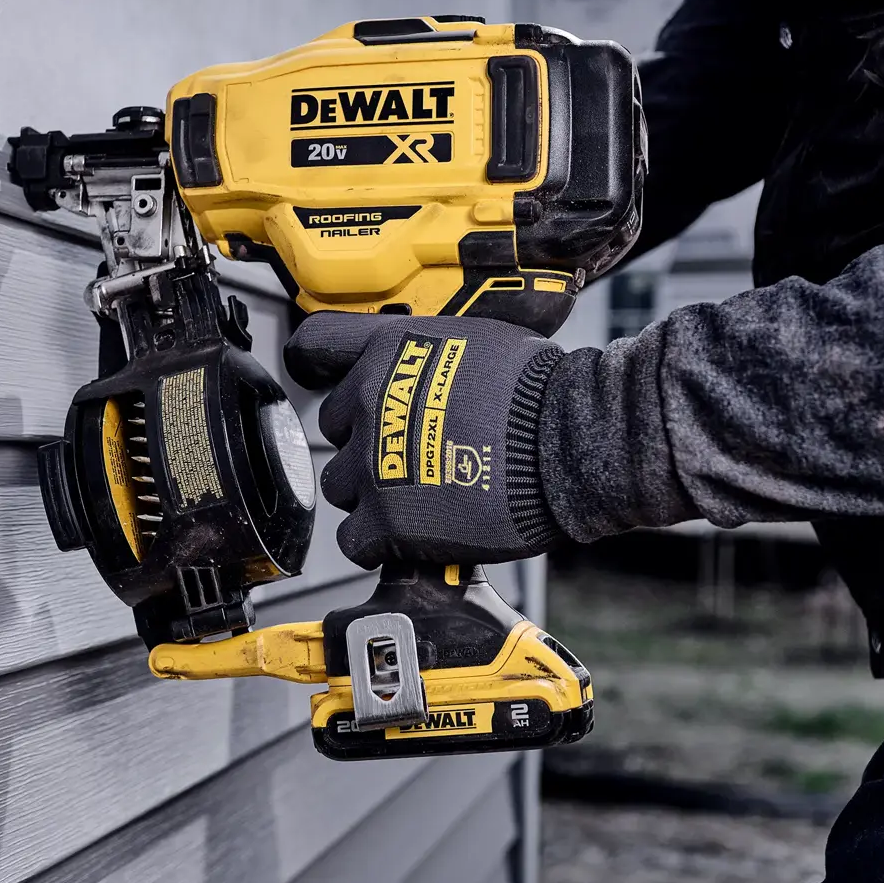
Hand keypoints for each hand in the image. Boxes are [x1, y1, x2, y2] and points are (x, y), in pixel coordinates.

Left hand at [283, 311, 567, 568]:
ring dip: (372, 494)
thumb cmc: (539, 391)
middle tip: (410, 453)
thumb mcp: (476, 340)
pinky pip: (355, 540)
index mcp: (388, 352)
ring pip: (341, 487)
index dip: (327, 371)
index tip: (338, 386)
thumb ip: (428, 356)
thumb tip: (426, 372)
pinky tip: (413, 533)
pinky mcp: (387, 520)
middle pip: (335, 430)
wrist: (567, 439)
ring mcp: (372, 463)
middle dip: (365, 441)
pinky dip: (379, 543)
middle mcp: (369, 402)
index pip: (316, 347)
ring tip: (419, 496)